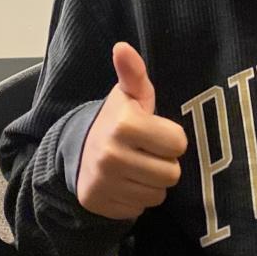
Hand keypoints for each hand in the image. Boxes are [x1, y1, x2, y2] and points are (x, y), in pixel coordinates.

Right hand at [76, 42, 187, 219]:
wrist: (78, 150)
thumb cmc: (117, 120)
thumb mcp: (128, 95)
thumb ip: (133, 72)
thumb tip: (122, 47)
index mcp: (124, 125)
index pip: (179, 143)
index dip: (171, 138)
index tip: (155, 133)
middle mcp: (112, 155)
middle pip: (172, 173)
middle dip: (164, 163)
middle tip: (147, 152)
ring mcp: (105, 182)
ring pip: (158, 194)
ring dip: (152, 182)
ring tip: (137, 166)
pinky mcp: (100, 204)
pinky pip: (140, 208)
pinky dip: (136, 197)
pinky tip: (125, 182)